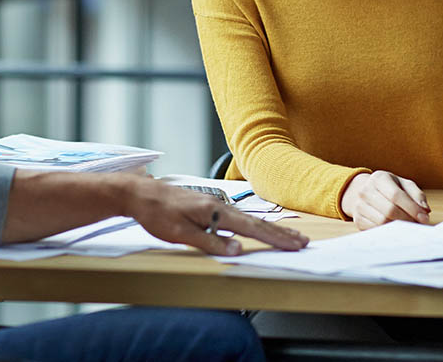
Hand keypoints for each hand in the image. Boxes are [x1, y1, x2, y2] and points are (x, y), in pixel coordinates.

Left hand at [124, 177, 307, 255]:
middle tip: (303, 241)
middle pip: (255, 222)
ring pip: (248, 220)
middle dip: (280, 233)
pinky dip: (253, 225)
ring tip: (288, 236)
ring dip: (269, 230)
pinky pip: (237, 218)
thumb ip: (209, 242)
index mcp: (214, 211)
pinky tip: (257, 230)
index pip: (251, 229)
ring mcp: (214, 205)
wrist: (139, 193)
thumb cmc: (156, 213)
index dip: (274, 238)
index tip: (295, 244)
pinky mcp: (208, 207)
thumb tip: (238, 249)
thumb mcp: (179, 233)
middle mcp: (219, 205)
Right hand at [341, 170, 429, 229]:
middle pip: (389, 210)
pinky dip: (389, 232)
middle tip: (418, 225)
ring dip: (399, 227)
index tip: (424, 218)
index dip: (412, 208)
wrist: (366, 192)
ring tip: (409, 226)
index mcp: (379, 178)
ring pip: (382, 222)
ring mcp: (359, 206)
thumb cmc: (390, 189)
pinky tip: (397, 229)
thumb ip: (417, 196)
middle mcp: (365, 191)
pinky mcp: (358, 220)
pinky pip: (375, 230)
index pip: (396, 195)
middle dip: (407, 219)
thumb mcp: (405, 185)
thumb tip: (425, 211)